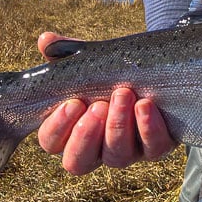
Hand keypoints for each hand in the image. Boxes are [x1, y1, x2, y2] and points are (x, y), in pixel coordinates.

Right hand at [35, 31, 176, 173]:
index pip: (51, 142)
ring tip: (123, 94)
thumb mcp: (89, 62)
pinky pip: (153, 147)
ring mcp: (127, 152)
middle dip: (86, 135)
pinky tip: (146, 106)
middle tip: (97, 106)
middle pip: (79, 161)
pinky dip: (149, 128)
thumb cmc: (112, 73)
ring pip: (116, 156)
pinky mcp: (156, 147)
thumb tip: (45, 40)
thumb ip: (65, 54)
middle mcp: (96, 149)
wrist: (155, 70)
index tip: (72, 102)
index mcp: (70, 131)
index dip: (58, 127)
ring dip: (118, 126)